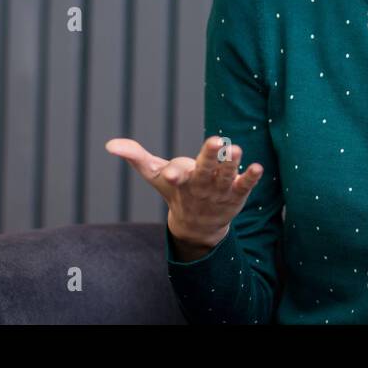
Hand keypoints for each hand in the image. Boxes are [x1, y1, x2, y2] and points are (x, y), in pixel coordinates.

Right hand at [105, 135, 263, 257]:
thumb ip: (135, 156)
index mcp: (181, 182)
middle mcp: (200, 187)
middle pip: (205, 172)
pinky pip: (244, 187)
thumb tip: (110, 145)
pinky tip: (258, 167)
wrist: (197, 226)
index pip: (175, 178)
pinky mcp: (236, 195)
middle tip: (217, 140)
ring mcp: (219, 192)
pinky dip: (250, 178)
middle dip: (210, 158)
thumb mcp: (154, 174)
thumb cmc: (174, 191)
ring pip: (226, 178)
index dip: (174, 174)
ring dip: (232, 165)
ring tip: (238, 150)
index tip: (172, 173)